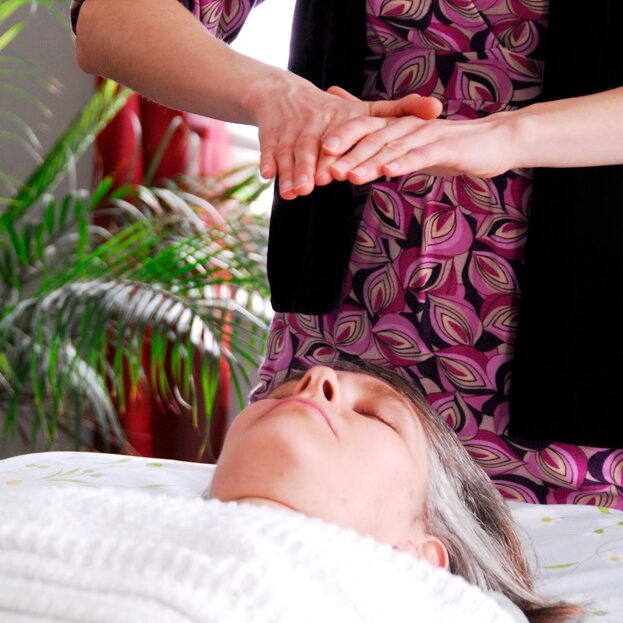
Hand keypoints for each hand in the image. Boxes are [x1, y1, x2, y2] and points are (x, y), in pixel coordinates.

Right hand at [251, 77, 441, 199]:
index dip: (342, 149)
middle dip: (313, 166)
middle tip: (319, 184)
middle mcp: (313, 124)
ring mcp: (290, 132)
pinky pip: (268, 151)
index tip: (342, 169)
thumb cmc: (333, 112)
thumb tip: (438, 108)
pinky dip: (267, 162)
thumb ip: (401, 111)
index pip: (342, 135)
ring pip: (290, 153)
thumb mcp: (367, 110)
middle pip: (313, 147)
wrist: (282, 96)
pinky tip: (267, 177)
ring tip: (295, 192)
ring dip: (291, 172)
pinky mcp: (270, 138)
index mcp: (338, 118)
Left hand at [319, 111, 519, 183]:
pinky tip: (389, 173)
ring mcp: (427, 135)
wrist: (490, 142)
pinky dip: (404, 164)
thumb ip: (377, 133)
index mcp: (397, 124)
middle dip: (348, 155)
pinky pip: (421, 156)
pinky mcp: (446, 148)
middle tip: (327, 170)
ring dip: (370, 163)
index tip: (316, 155)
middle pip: (373, 139)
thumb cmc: (444, 145)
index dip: (340, 139)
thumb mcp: (407, 141)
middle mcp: (408, 126)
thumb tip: (346, 115)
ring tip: (349, 176)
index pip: (363, 129)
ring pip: (393, 149)